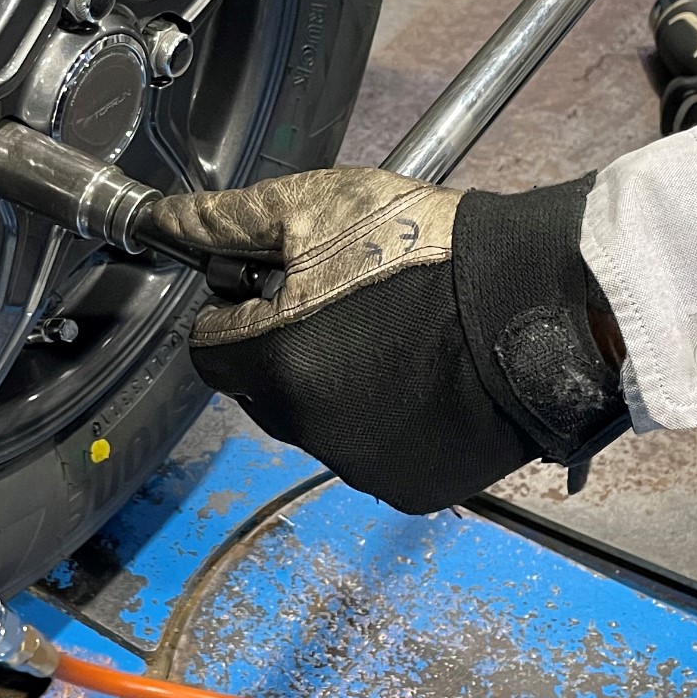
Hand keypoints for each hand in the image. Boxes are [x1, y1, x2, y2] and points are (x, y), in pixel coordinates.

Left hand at [144, 167, 627, 513]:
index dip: (236, 308)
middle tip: (344, 301)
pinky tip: (423, 378)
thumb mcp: (314, 209)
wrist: (539, 302)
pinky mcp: (411, 489)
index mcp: (273, 361)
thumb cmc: (427, 247)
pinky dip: (383, 422)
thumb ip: (224, 222)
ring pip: (315, 424)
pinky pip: (369, 454)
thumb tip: (157, 220)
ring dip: (333, 387)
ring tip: (395, 336)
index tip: (278, 283)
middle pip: (258, 389)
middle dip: (282, 348)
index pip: (207, 346)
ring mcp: (360, 465)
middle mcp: (307, 428)